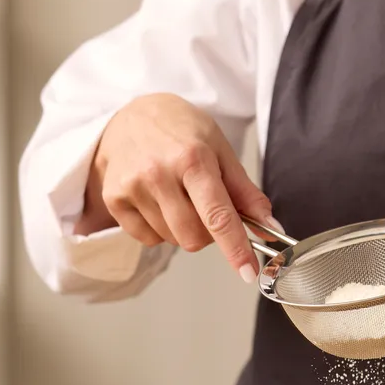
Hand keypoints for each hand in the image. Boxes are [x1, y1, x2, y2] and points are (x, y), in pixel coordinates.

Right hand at [79, 93, 274, 283]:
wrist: (132, 113)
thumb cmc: (181, 129)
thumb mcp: (220, 149)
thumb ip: (245, 191)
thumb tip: (270, 228)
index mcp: (192, 158)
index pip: (218, 215)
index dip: (236, 248)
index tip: (248, 272)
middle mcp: (158, 173)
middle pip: (193, 237)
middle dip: (208, 235)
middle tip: (207, 209)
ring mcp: (132, 187)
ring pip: (171, 239)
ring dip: (183, 229)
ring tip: (178, 196)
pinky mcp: (114, 199)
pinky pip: (147, 238)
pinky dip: (160, 229)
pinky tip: (158, 201)